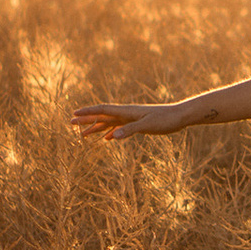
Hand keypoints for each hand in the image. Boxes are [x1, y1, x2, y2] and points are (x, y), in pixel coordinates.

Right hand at [70, 102, 188, 140]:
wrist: (180, 116)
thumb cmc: (165, 120)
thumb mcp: (147, 125)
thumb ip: (129, 130)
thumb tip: (112, 137)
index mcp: (126, 112)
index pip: (102, 110)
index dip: (87, 112)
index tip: (74, 113)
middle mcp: (126, 113)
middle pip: (102, 116)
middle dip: (86, 120)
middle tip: (70, 123)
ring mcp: (132, 119)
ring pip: (109, 123)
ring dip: (96, 128)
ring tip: (83, 135)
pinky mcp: (138, 124)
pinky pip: (120, 128)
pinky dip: (111, 133)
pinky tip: (108, 139)